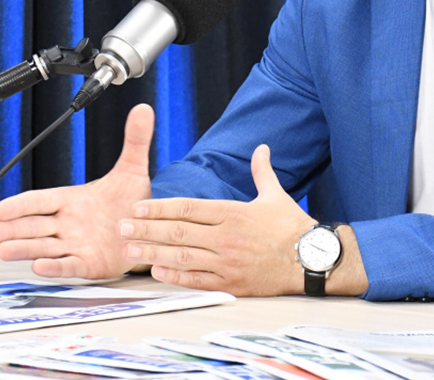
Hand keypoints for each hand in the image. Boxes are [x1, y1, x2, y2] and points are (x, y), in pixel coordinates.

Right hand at [0, 104, 155, 278]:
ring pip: (44, 247)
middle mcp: (68, 224)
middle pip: (34, 226)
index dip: (21, 205)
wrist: (148, 230)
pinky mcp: (87, 264)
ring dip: (24, 249)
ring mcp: (75, 245)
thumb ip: (134, 141)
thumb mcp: (133, 170)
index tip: (0, 209)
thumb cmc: (132, 202)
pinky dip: (55, 267)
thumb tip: (143, 109)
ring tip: (3, 251)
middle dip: (11, 229)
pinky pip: (68, 266)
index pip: (40, 201)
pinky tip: (39, 267)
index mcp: (71, 200)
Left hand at [118, 144, 317, 294]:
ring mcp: (227, 262)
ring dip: (153, 252)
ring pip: (182, 256)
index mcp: (233, 213)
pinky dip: (176, 276)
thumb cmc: (293, 227)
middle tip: (121, 226)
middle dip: (146, 228)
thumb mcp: (276, 195)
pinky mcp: (232, 284)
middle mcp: (226, 237)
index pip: (188, 207)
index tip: (138, 206)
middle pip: (178, 231)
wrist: (312, 260)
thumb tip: (261, 148)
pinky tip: (156, 271)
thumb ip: (262, 171)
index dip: (160, 206)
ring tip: (130, 248)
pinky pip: (198, 280)